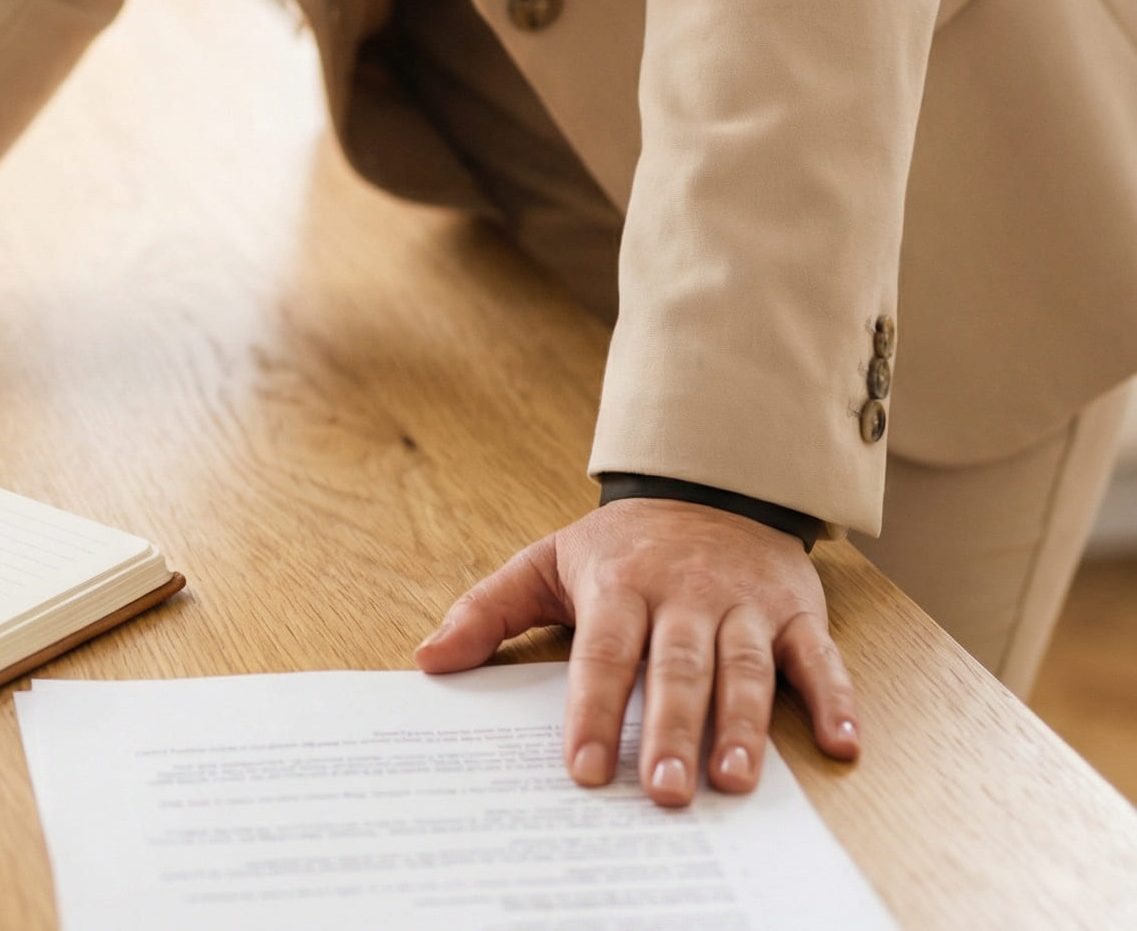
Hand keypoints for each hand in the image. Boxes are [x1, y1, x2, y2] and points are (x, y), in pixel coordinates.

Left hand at [414, 499, 859, 804]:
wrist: (709, 480)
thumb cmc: (622, 543)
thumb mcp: (548, 561)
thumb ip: (487, 611)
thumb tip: (428, 659)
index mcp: (621, 585)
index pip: (603, 654)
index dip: (591, 711)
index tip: (581, 770)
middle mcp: (684, 595)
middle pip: (676, 668)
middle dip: (669, 730)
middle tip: (661, 792)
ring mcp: (744, 604)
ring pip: (746, 668)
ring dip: (743, 726)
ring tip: (733, 781)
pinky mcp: (796, 612)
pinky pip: (820, 658)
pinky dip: (837, 700)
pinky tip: (844, 745)